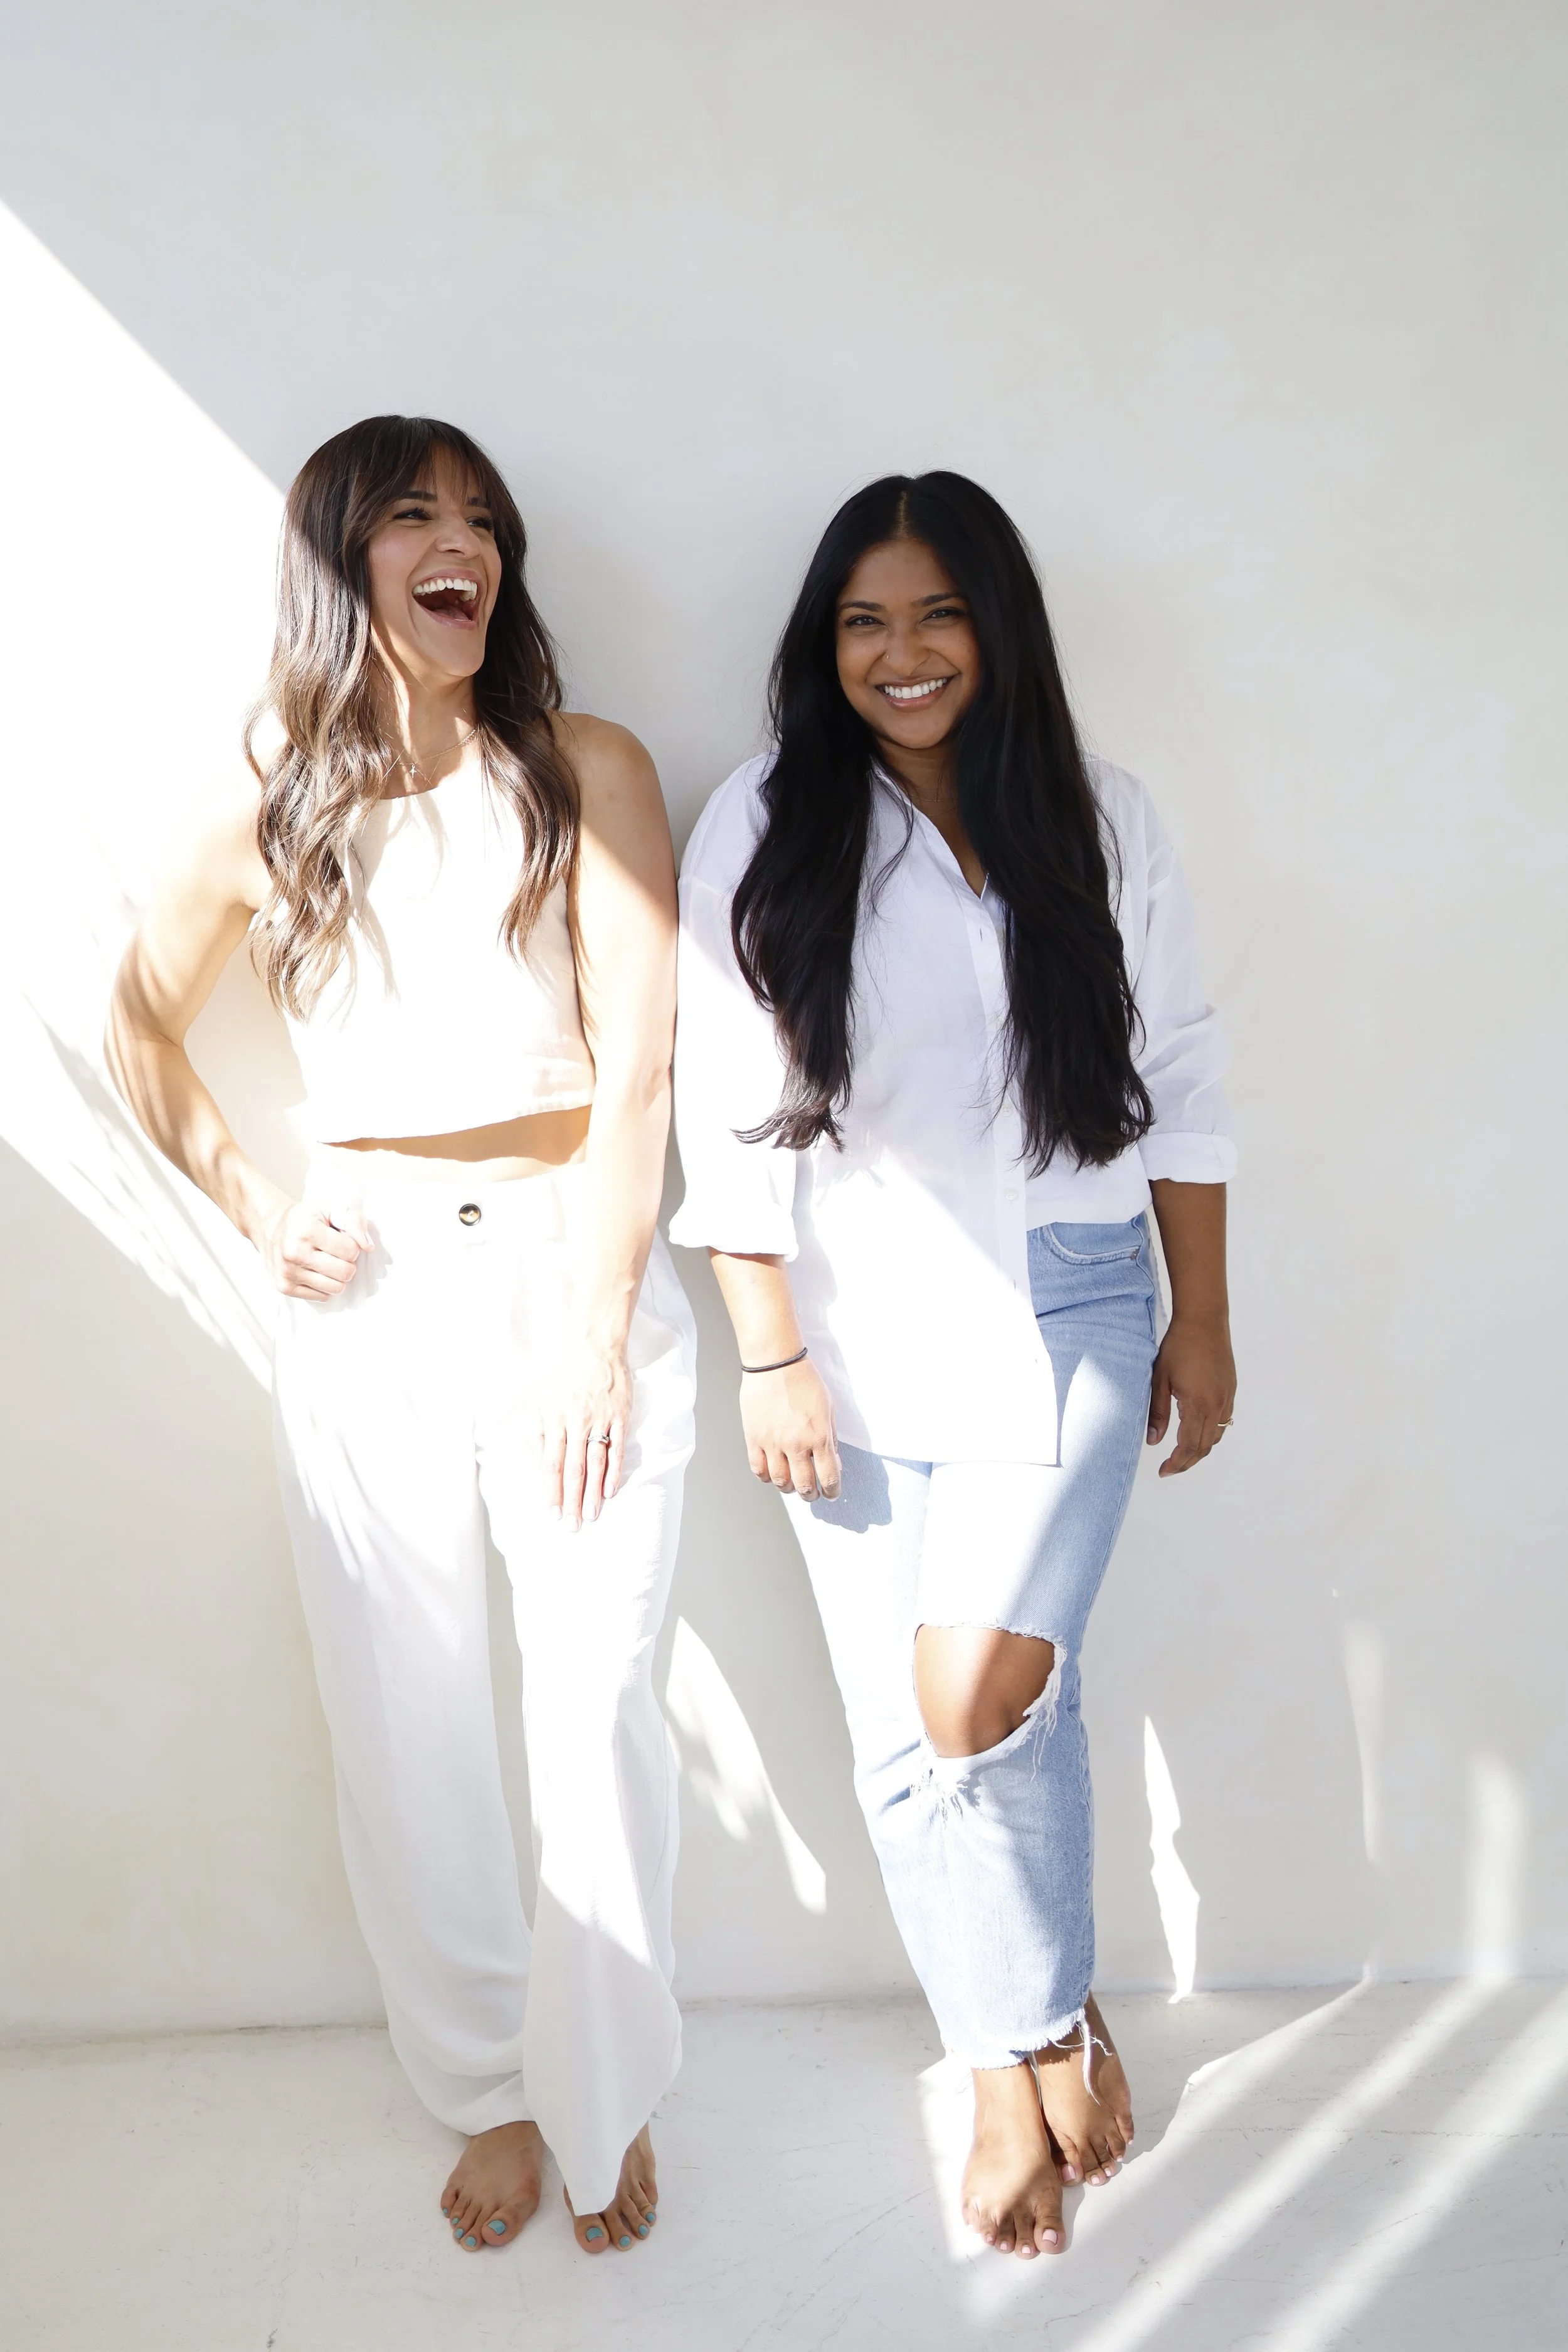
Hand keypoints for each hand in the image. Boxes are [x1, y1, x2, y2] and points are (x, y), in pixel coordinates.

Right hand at [256, 1198, 363, 1298]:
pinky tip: (315, 1271)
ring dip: (337, 1277)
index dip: (351, 1245)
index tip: (341, 1239)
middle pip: (345, 1272)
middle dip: (347, 1263)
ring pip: (336, 1288)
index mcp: (306, 1230)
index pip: (351, 1251)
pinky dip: (325, 1287)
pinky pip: (322, 1297)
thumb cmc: (304, 1218)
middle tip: (336, 1254)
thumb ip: (353, 1221)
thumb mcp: (329, 1209)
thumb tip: (368, 1246)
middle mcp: (294, 1253)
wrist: (269, 1227)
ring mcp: (288, 1272)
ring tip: (327, 1263)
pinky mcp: (284, 1287)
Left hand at [541, 1337, 632, 1529]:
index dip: (550, 1491)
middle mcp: (575, 1423)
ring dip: (592, 1493)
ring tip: (591, 1516)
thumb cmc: (563, 1374)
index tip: (551, 1514)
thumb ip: (533, 1427)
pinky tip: (610, 1491)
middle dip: (571, 1501)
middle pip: (572, 1469)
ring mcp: (599, 1420)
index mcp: (553, 1420)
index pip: (550, 1463)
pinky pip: (616, 1449)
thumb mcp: (538, 1398)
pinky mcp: (619, 1417)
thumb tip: (528, 1457)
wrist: (594, 1347)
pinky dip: (613, 1471)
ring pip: (594, 1463)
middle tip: (572, 1527)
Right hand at [740, 1357, 841, 1500]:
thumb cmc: (804, 1381)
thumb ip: (831, 1438)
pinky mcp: (753, 1438)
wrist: (775, 1363)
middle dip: (810, 1495)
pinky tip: (772, 1473)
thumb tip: (833, 1463)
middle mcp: (796, 1444)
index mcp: (819, 1436)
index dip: (832, 1491)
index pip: (828, 1477)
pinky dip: (766, 1477)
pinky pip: (758, 1469)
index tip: (831, 1493)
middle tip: (812, 1493)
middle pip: (803, 1486)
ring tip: (792, 1484)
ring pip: (779, 1482)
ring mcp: (772, 1443)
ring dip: (788, 1488)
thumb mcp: (829, 1408)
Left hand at [1148, 1310, 1235, 1475]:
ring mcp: (1227, 1398)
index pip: (1189, 1446)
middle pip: (1205, 1447)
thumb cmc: (1178, 1346)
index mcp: (1199, 1405)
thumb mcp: (1160, 1379)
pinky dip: (1210, 1434)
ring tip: (1181, 1455)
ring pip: (1216, 1436)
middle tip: (1169, 1469)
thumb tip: (1153, 1441)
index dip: (1177, 1463)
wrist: (1204, 1320)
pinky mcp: (1231, 1390)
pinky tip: (1196, 1432)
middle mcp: (1218, 1405)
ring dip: (1200, 1450)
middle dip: (1187, 1462)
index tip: (1163, 1471)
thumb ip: (1157, 1412)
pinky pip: (1224, 1422)